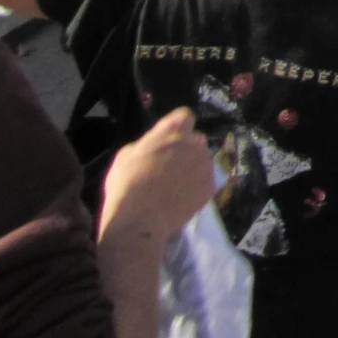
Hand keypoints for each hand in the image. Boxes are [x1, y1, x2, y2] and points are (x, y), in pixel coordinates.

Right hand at [99, 108, 213, 242]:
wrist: (138, 220)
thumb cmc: (126, 184)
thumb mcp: (126, 154)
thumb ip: (148, 142)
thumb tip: (156, 144)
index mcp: (174, 129)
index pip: (184, 116)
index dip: (176, 128)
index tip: (168, 141)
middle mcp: (195, 142)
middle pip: (195, 139)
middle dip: (186, 149)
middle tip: (171, 166)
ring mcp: (206, 163)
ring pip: (203, 161)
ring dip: (193, 168)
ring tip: (177, 186)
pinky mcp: (212, 185)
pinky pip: (208, 180)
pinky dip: (198, 186)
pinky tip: (184, 197)